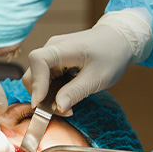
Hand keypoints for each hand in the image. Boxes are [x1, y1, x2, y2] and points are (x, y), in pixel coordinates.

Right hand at [22, 9, 152, 115]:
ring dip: (48, 95)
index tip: (40, 104)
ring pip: (38, 78)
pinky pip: (46, 78)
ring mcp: (53, 54)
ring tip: (68, 106)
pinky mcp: (56, 61)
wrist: (120, 40)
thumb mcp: (97, 77)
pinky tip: (67, 97)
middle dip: (42, 96)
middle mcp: (52, 48)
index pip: (38, 61)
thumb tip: (57, 108)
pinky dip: (52, 91)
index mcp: (62, 48)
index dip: (36, 84)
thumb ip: (75, 92)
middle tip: (61, 111)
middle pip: (33, 73)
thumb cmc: (112, 54)